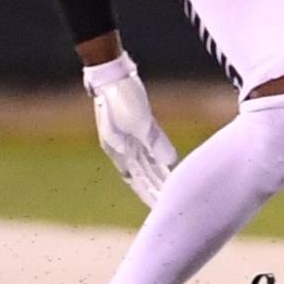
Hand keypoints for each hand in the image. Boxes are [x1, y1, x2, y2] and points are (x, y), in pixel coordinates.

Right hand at [83, 53, 177, 206]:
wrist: (112, 75)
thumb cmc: (122, 97)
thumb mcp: (140, 122)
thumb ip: (155, 144)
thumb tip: (171, 164)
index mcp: (119, 150)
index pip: (137, 180)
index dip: (148, 193)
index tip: (159, 208)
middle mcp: (122, 148)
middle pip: (141, 175)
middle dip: (153, 190)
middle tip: (166, 206)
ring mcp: (127, 137)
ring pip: (145, 163)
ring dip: (156, 176)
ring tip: (168, 191)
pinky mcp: (137, 125)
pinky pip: (149, 148)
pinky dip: (157, 159)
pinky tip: (167, 165)